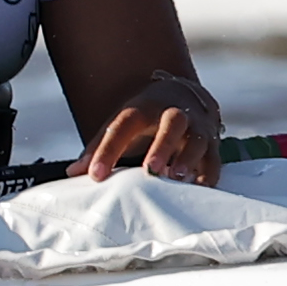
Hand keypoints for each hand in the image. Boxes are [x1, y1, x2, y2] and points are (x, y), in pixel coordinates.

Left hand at [76, 75, 221, 184]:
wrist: (182, 95)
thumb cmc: (144, 119)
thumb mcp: (120, 124)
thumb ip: (98, 148)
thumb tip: (72, 172)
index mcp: (144, 108)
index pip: (123, 126)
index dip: (108, 150)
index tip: (94, 175)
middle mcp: (174, 114)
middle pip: (171, 124)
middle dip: (163, 146)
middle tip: (151, 169)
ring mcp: (197, 128)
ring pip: (198, 139)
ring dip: (189, 158)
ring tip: (177, 177)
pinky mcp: (212, 145)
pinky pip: (214, 160)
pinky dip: (208, 175)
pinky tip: (199, 189)